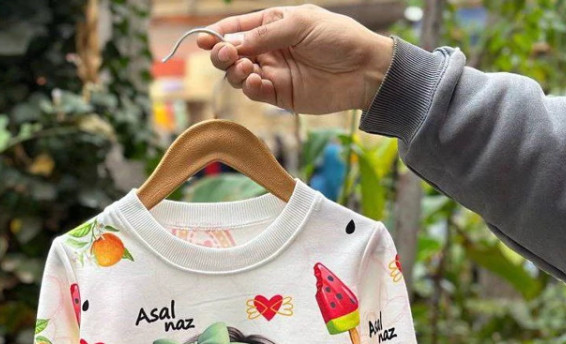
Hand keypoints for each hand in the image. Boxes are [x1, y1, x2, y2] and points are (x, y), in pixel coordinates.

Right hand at [196, 3, 395, 114]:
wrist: (363, 69)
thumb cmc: (337, 37)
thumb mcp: (299, 25)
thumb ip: (264, 35)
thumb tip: (231, 43)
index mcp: (272, 25)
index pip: (236, 28)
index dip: (217, 34)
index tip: (202, 40)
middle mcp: (269, 50)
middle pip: (232, 54)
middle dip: (222, 55)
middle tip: (225, 55)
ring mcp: (273, 74)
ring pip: (239, 76)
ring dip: (236, 73)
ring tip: (246, 69)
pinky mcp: (281, 96)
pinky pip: (256, 94)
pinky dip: (250, 89)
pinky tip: (255, 82)